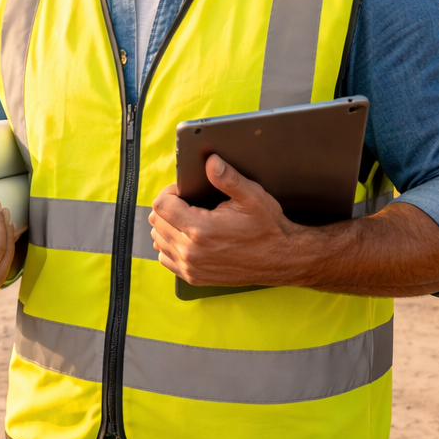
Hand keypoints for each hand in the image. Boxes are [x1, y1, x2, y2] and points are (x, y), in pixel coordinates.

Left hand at [149, 155, 306, 286]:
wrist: (281, 260)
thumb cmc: (268, 228)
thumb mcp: (252, 196)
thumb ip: (228, 178)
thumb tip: (211, 161)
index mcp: (201, 230)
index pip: (161, 206)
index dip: (169, 192)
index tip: (182, 191)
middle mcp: (192, 251)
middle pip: (156, 222)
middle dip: (168, 207)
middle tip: (186, 202)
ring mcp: (191, 267)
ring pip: (157, 240)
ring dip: (167, 226)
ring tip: (187, 218)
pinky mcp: (194, 277)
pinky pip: (165, 258)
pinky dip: (170, 245)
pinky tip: (186, 237)